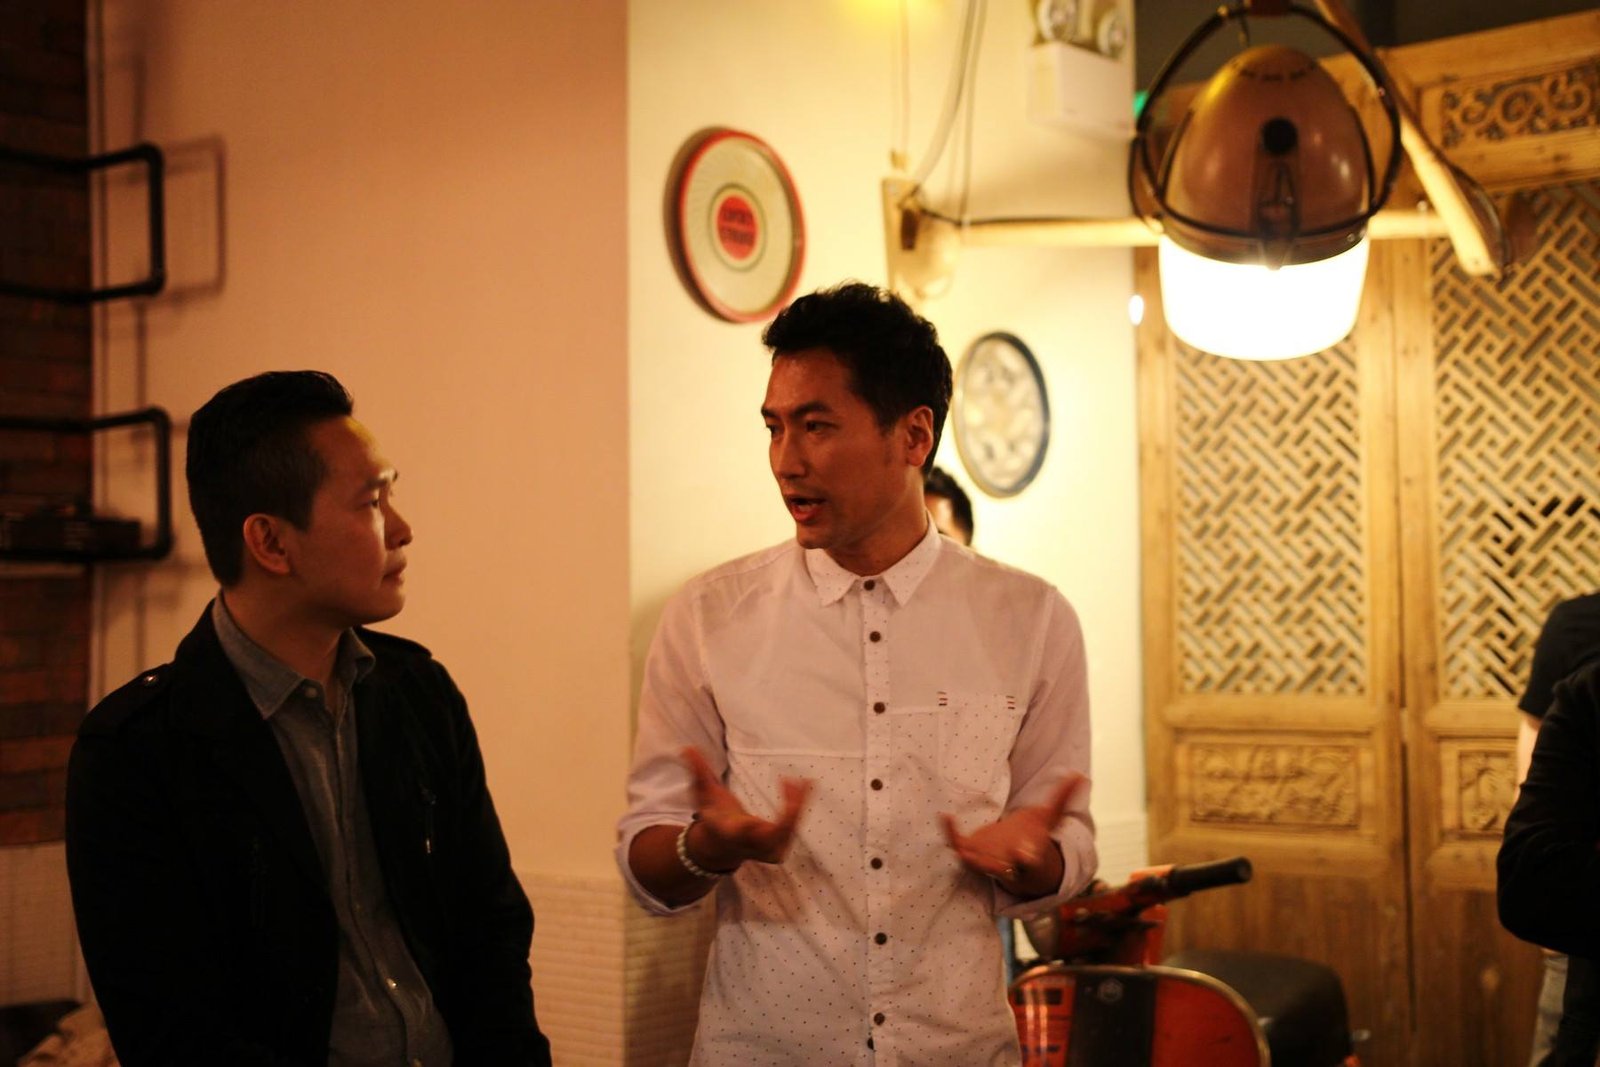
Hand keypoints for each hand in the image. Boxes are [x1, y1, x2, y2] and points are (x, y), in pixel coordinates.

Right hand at [681, 746, 811, 872]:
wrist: (720, 846)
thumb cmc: (712, 815)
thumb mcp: (702, 794)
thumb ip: (698, 771)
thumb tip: (688, 748)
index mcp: (731, 832)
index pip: (741, 833)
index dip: (750, 828)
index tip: (754, 818)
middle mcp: (750, 845)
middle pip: (774, 836)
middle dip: (788, 813)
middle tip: (794, 783)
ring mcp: (766, 850)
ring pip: (789, 832)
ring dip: (798, 805)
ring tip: (804, 781)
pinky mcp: (778, 847)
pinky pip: (794, 828)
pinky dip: (800, 807)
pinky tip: (805, 785)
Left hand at [941, 773, 1085, 896]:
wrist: (1017, 863)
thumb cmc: (1035, 838)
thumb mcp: (1049, 819)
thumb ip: (1062, 798)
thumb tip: (1081, 776)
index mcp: (1030, 858)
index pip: (1030, 862)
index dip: (1027, 858)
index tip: (1026, 853)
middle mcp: (1008, 864)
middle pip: (1002, 869)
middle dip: (997, 866)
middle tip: (993, 861)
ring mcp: (988, 862)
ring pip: (978, 865)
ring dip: (971, 859)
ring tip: (963, 851)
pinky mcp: (971, 853)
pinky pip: (959, 846)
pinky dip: (951, 834)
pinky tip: (945, 816)